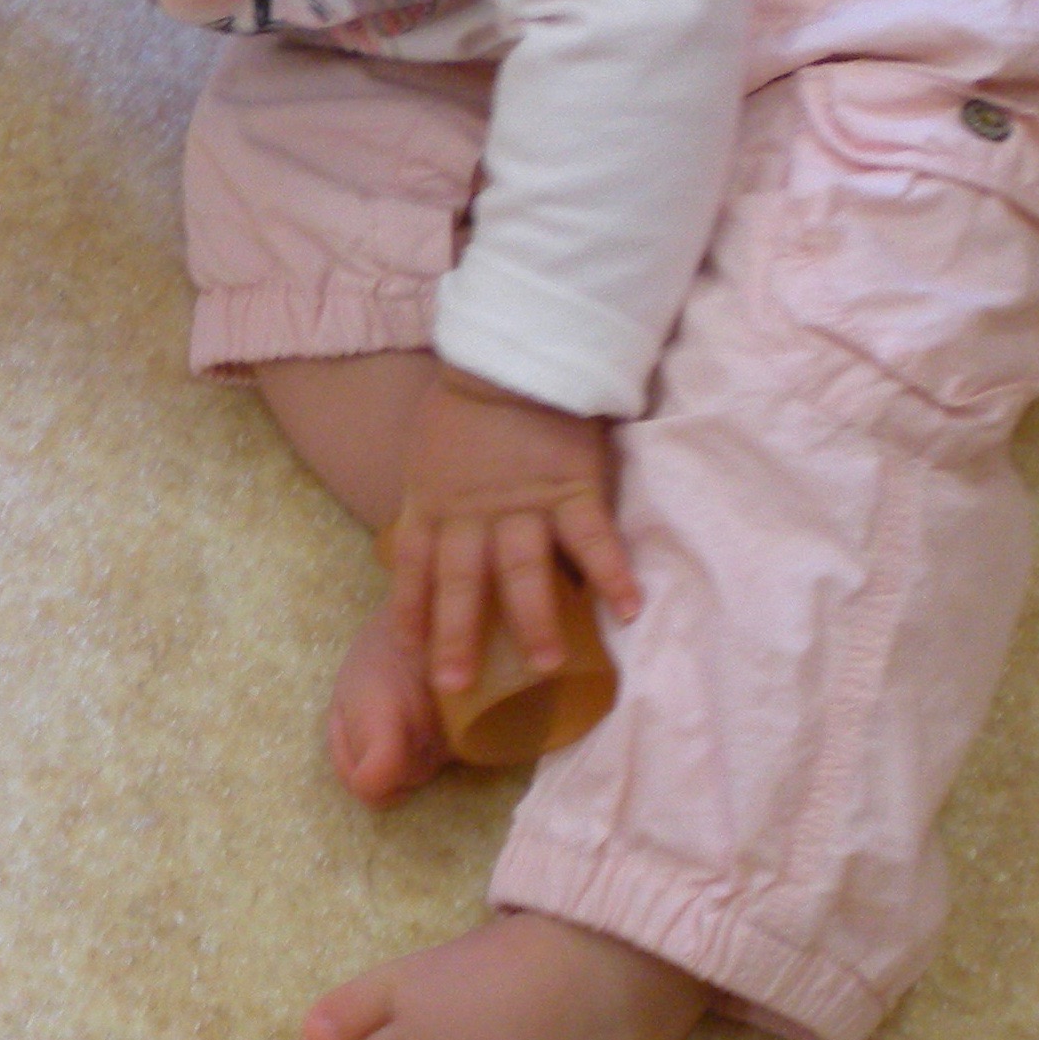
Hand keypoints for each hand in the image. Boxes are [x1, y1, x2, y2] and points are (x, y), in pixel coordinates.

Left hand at [386, 363, 640, 692]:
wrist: (515, 353)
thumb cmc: (471, 406)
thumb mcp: (430, 456)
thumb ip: (435, 501)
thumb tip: (437, 545)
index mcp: (432, 501)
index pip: (413, 566)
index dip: (410, 610)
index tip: (411, 652)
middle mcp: (472, 512)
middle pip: (461, 582)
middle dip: (456, 636)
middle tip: (455, 686)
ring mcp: (523, 503)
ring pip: (523, 570)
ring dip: (533, 619)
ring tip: (543, 666)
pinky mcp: (572, 487)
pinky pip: (593, 538)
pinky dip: (612, 573)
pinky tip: (628, 610)